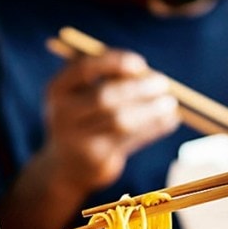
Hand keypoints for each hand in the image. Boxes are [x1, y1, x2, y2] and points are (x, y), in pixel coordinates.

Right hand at [42, 50, 180, 190]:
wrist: (67, 166)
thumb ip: (105, 75)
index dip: (114, 63)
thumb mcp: (82, 93)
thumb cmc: (82, 117)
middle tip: (163, 82)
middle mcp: (62, 115)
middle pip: (104, 97)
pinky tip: (169, 119)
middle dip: (138, 88)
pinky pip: (130, 140)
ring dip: (150, 110)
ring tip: (170, 103)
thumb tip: (146, 71)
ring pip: (120, 121)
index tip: (141, 64)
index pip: (84, 69)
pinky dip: (153, 128)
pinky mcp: (96, 160)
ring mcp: (78, 140)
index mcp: (57, 90)